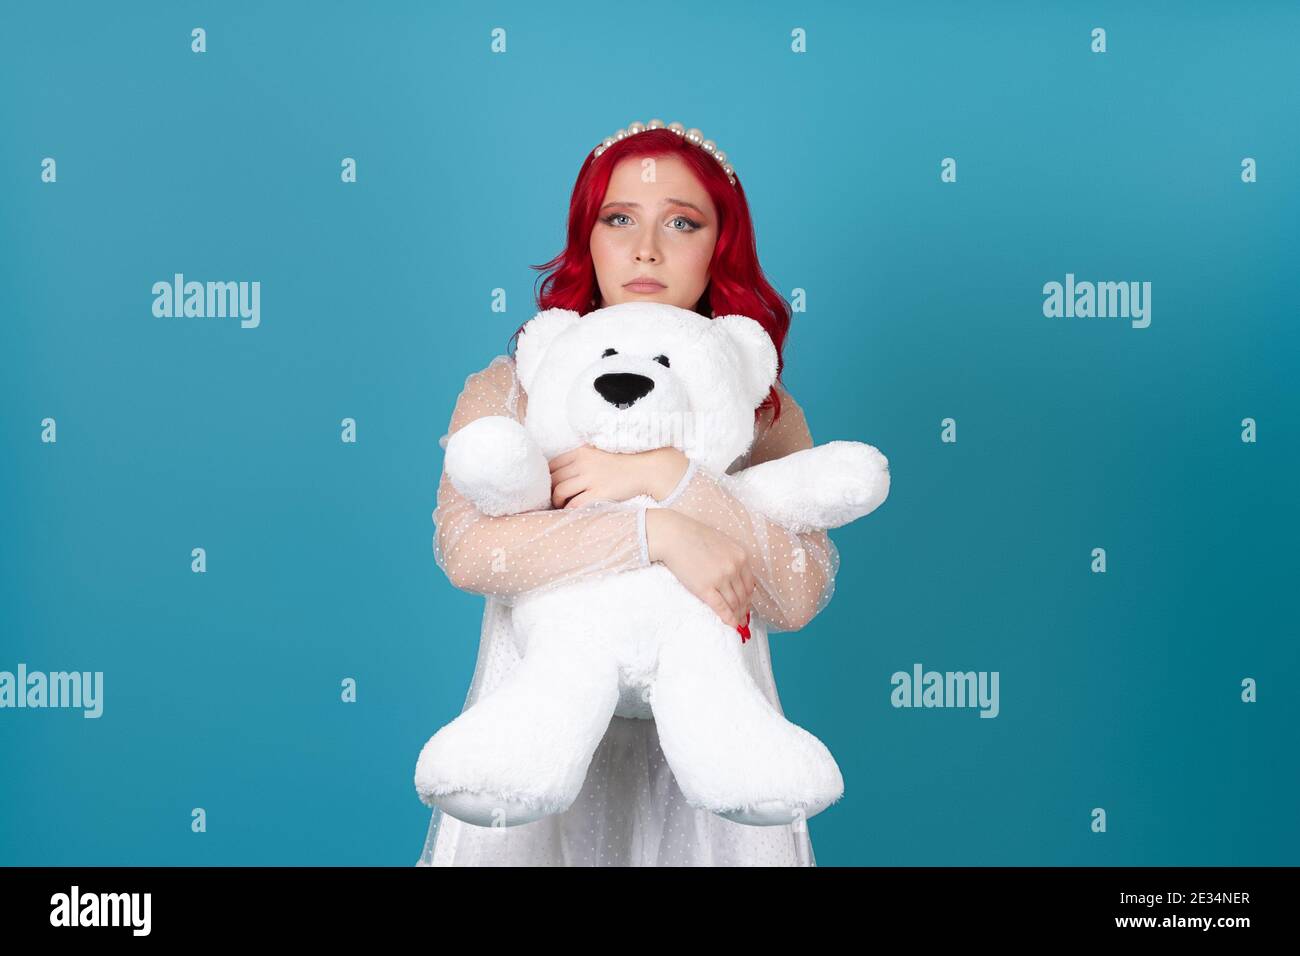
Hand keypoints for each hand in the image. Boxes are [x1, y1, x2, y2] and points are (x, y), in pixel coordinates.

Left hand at [549, 445, 687, 509]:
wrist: (644, 469)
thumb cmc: (621, 464)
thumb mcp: (597, 454)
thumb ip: (580, 460)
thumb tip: (560, 475)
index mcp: (581, 452)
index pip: (552, 465)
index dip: (546, 478)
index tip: (548, 486)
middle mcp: (583, 464)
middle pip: (553, 479)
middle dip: (549, 491)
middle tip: (552, 499)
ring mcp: (591, 479)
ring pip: (560, 492)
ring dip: (556, 501)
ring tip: (560, 506)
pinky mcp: (599, 493)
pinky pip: (575, 504)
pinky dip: (569, 510)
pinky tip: (571, 512)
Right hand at [644, 508, 755, 629]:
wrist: (674, 535)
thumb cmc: (694, 536)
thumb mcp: (722, 543)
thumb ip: (732, 558)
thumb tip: (735, 577)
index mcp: (741, 556)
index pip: (750, 584)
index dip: (749, 597)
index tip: (747, 604)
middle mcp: (734, 568)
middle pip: (743, 595)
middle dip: (744, 609)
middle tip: (743, 619)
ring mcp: (721, 579)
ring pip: (734, 603)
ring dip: (737, 615)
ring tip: (737, 623)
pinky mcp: (705, 588)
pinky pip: (721, 607)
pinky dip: (728, 618)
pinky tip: (731, 625)